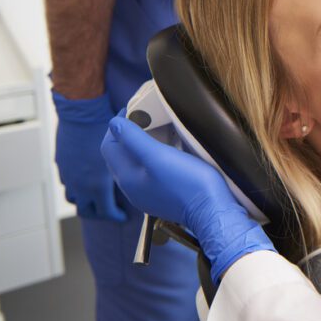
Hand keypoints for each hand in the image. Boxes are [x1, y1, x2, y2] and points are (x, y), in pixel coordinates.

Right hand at [52, 91, 126, 221]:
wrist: (82, 112)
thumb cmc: (108, 131)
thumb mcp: (125, 152)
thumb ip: (130, 167)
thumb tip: (147, 173)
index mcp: (97, 185)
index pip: (106, 212)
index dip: (116, 217)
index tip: (123, 217)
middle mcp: (80, 184)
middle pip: (86, 211)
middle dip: (98, 215)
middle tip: (108, 212)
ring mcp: (68, 175)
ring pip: (73, 198)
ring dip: (84, 200)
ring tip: (95, 198)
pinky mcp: (62, 164)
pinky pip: (67, 181)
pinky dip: (76, 185)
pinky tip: (85, 179)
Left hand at [101, 112, 275, 284]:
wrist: (212, 210)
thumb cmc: (187, 182)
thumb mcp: (159, 156)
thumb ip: (133, 139)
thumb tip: (114, 123)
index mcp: (126, 178)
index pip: (109, 146)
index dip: (117, 125)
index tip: (134, 110)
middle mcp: (132, 188)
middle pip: (120, 154)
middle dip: (128, 133)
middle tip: (146, 117)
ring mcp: (147, 194)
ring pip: (135, 163)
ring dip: (142, 144)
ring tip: (158, 130)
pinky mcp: (162, 196)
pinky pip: (149, 171)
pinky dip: (153, 156)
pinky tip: (168, 150)